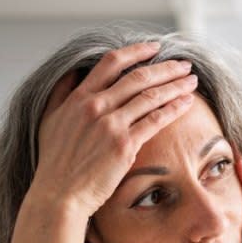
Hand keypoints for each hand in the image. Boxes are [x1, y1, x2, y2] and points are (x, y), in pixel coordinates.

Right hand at [28, 42, 198, 216]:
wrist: (59, 194)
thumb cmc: (55, 163)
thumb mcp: (50, 120)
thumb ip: (62, 93)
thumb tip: (74, 73)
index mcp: (79, 97)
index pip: (111, 62)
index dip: (137, 51)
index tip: (155, 48)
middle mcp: (96, 106)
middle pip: (138, 77)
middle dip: (166, 68)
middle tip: (184, 64)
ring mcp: (111, 125)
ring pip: (151, 96)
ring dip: (175, 85)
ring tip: (192, 81)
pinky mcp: (124, 145)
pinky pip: (156, 120)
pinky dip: (174, 108)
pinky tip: (187, 103)